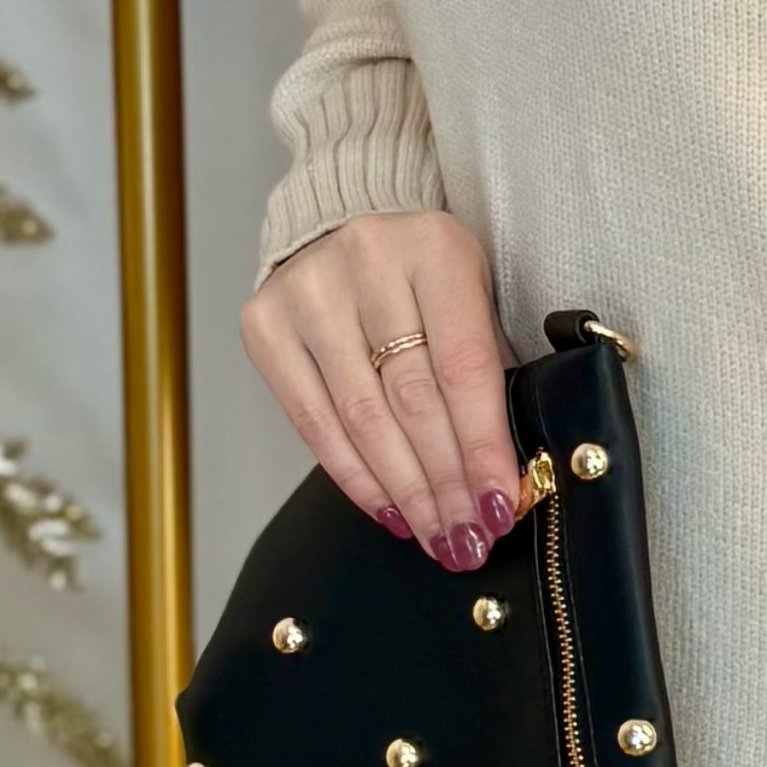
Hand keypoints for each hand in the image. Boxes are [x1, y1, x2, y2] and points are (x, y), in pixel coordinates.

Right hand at [240, 212, 524, 570]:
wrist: (341, 228)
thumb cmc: (422, 281)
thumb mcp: (473, 302)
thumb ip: (491, 377)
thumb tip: (501, 484)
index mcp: (433, 248)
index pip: (463, 368)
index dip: (482, 448)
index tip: (499, 507)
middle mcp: (366, 260)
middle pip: (413, 400)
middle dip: (446, 484)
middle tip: (468, 539)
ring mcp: (308, 292)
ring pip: (364, 420)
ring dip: (406, 493)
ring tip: (437, 536)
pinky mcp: (265, 325)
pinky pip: (315, 425)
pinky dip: (358, 479)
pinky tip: (392, 511)